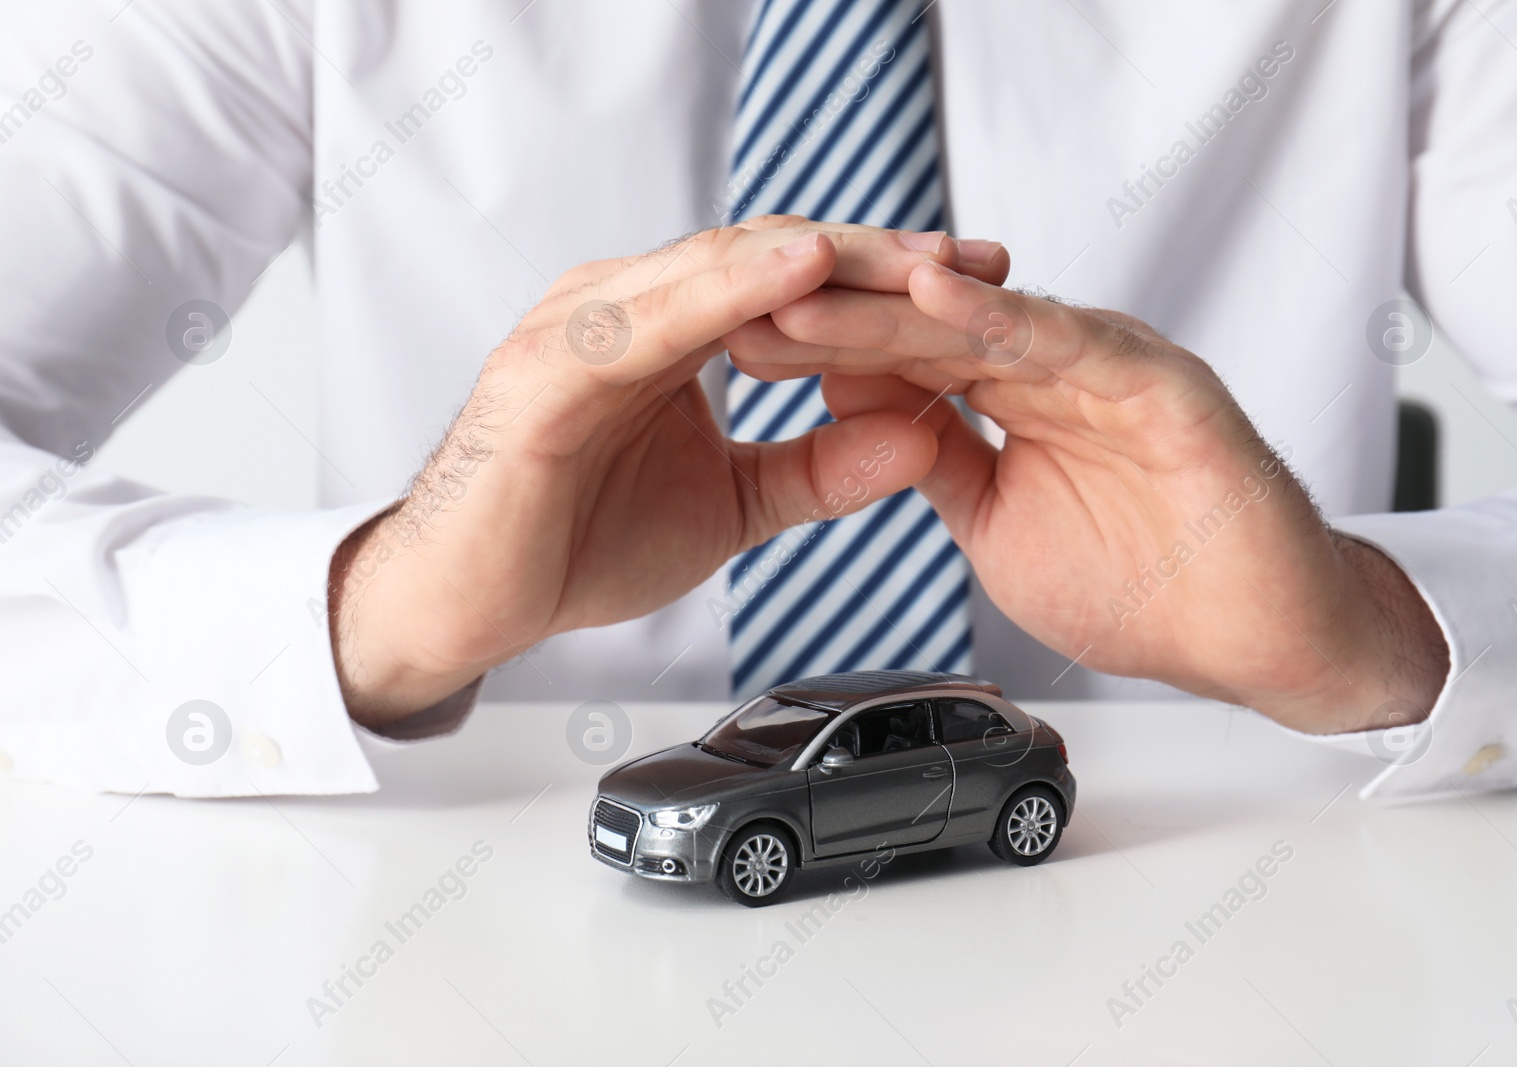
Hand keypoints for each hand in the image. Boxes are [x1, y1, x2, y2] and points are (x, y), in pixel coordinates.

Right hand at [329, 220, 1007, 726]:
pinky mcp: (550, 366)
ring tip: (910, 251)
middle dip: (878, 255)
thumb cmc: (578, 538)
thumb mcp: (733, 504)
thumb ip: (818, 467)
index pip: (794, 283)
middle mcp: (632, 309)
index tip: (981, 283)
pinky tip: (798, 272)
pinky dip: (726, 290)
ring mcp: (586, 326)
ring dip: (821, 256)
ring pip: (718, 268)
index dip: (888, 279)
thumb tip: (918, 437)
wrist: (471, 600)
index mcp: (674, 331)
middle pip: (770, 257)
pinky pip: (651, 316)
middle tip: (976, 255)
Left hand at [728, 261, 1447, 732]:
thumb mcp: (995, 525)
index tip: (738, 347)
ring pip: (984, 324)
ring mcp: (1107, 369)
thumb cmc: (1141, 585)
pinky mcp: (1160, 385)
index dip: (820, 352)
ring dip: (891, 307)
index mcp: (1015, 397)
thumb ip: (934, 462)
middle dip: (833, 319)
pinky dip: (1000, 321)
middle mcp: (1055, 368)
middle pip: (926, 331)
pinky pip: (1070, 345)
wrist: (1255, 641)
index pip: (900, 362)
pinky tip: (932, 297)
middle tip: (745, 304)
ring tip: (809, 289)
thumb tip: (853, 411)